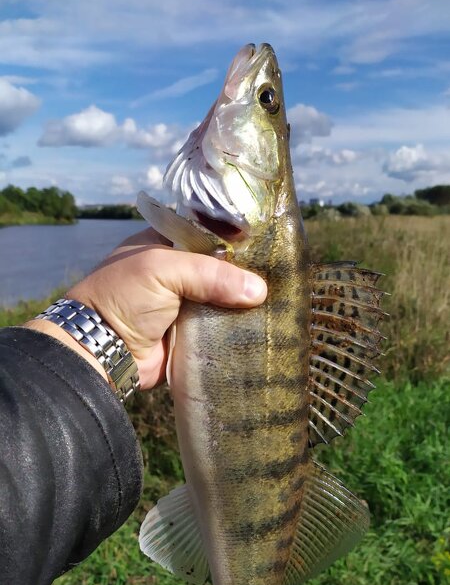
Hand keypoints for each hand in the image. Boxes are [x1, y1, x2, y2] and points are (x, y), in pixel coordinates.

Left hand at [63, 228, 266, 389]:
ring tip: (283, 300)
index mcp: (167, 243)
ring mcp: (187, 304)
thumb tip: (259, 290)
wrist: (101, 351)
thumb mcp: (162, 269)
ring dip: (248, 303)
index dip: (239, 238)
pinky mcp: (194, 334)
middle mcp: (179, 271)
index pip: (211, 233)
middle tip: (284, 275)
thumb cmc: (123, 297)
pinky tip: (266, 325)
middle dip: (249, 273)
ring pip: (227, 299)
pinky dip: (240, 328)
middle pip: (224, 268)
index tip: (271, 244)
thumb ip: (210, 274)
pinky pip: (223, 328)